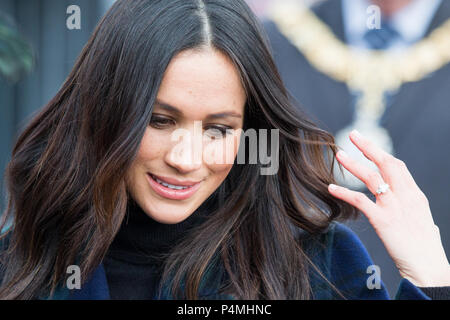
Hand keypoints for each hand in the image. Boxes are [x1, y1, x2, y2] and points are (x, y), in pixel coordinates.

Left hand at [328, 130, 449, 286]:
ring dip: (354, 165)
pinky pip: (360, 201)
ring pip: (372, 177)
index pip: (397, 166)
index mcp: (415, 194)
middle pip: (387, 163)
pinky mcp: (383, 221)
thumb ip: (411, 205)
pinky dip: (344, 192)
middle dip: (369, 147)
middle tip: (353, 134)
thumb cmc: (424, 246)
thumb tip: (405, 200)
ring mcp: (395, 207)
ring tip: (339, 154)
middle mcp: (406, 196)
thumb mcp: (422, 219)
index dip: (380, 153)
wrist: (428, 267)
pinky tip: (331, 188)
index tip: (366, 144)